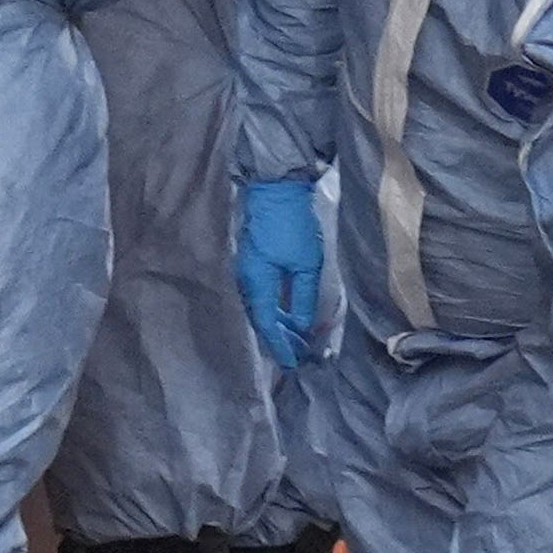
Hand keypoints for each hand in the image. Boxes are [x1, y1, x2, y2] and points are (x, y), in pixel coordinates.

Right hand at [234, 178, 329, 371]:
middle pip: (260, 319)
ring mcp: (246, 272)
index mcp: (257, 284)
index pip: (267, 325)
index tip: (293, 363)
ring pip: (261, 308)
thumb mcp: (307, 264)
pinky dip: (275, 307)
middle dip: (279, 338)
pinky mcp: (251, 263)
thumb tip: (303, 326)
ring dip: (278, 323)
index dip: (280, 346)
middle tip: (298, 353)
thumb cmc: (293, 225)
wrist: (276, 189)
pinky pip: (261, 295)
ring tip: (298, 336)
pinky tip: (289, 312)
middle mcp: (246, 281)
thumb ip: (303, 298)